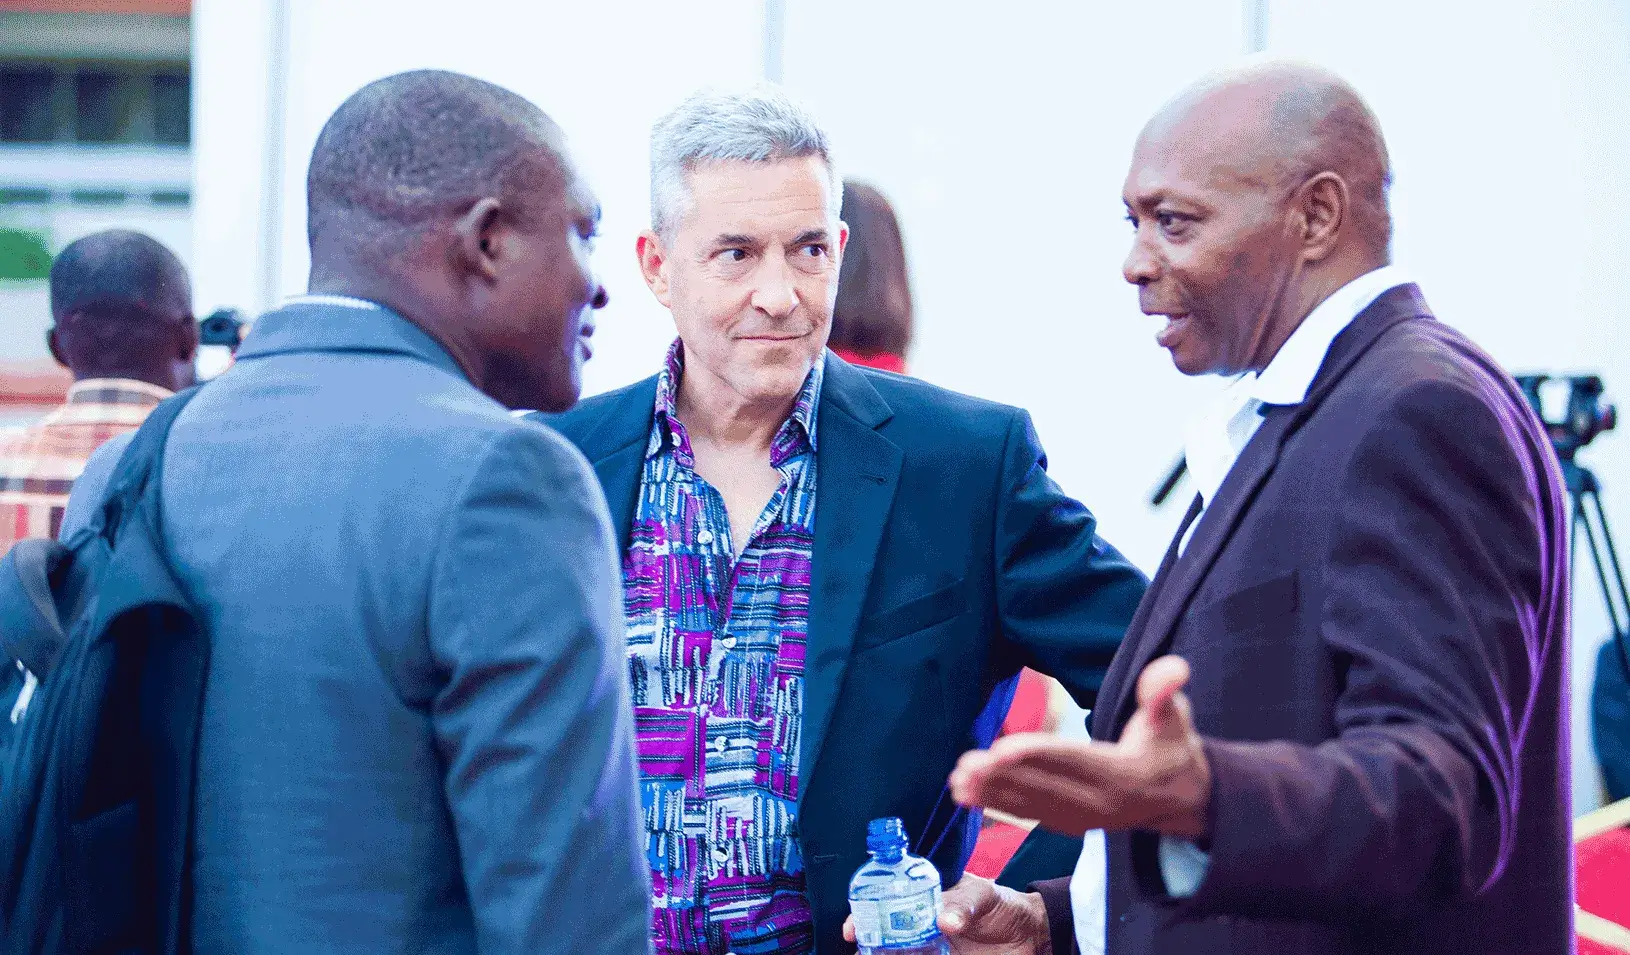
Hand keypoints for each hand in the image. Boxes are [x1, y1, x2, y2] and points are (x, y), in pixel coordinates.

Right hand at [843, 873, 1048, 954]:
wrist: (1031, 937)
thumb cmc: (1003, 906)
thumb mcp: (984, 895)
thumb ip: (964, 905)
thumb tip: (944, 921)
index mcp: (923, 897)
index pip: (884, 901)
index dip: (863, 914)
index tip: (853, 929)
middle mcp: (919, 925)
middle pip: (883, 936)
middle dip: (868, 945)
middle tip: (861, 952)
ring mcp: (928, 950)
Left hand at [949, 655, 1210, 838]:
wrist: (1181, 797)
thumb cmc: (1172, 745)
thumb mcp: (1176, 717)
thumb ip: (1164, 692)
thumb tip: (1174, 669)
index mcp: (1124, 773)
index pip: (1074, 761)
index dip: (1038, 755)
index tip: (1001, 750)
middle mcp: (1101, 803)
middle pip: (1046, 786)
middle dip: (1003, 777)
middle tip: (966, 766)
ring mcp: (1084, 818)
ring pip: (1033, 805)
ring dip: (993, 794)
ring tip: (958, 782)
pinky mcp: (1071, 823)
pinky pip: (1031, 815)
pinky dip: (999, 805)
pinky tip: (967, 796)